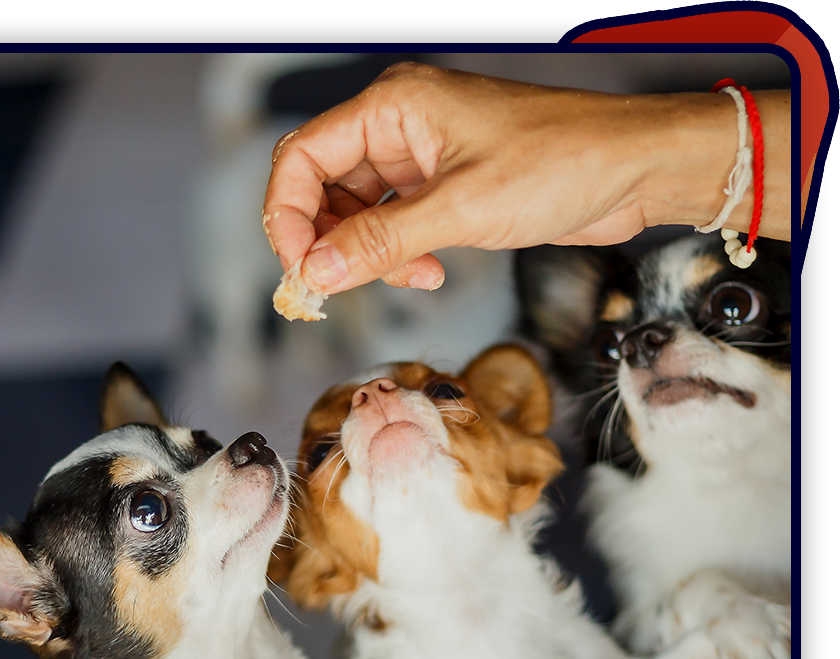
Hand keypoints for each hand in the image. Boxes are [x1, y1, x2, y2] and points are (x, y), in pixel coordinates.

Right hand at [262, 62, 781, 296]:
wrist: (631, 171)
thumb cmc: (561, 163)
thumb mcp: (461, 209)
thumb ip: (382, 242)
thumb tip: (317, 273)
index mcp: (393, 107)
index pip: (302, 158)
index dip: (288, 217)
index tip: (300, 271)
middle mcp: (399, 127)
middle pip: (323, 188)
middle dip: (326, 243)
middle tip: (334, 290)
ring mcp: (421, 159)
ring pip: (357, 214)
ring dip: (367, 256)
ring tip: (406, 279)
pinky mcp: (444, 188)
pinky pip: (394, 226)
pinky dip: (397, 257)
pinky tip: (427, 273)